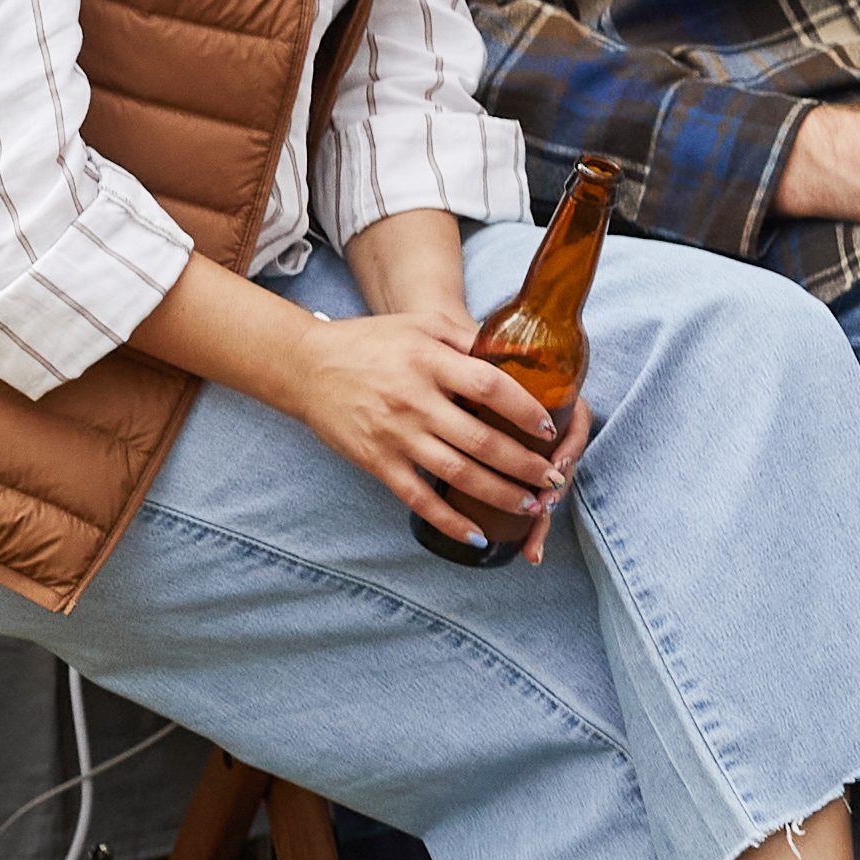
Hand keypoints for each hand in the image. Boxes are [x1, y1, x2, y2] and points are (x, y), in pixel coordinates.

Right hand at [265, 310, 570, 540]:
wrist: (305, 366)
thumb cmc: (371, 341)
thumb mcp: (421, 324)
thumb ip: (466, 337)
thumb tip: (517, 352)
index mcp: (431, 363)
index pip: (491, 388)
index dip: (525, 410)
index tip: (549, 427)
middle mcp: (415, 402)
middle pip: (481, 440)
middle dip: (525, 464)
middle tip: (554, 479)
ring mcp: (395, 436)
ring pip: (457, 474)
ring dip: (499, 494)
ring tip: (532, 505)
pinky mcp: (376, 462)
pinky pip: (418, 498)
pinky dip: (449, 520)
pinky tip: (477, 535)